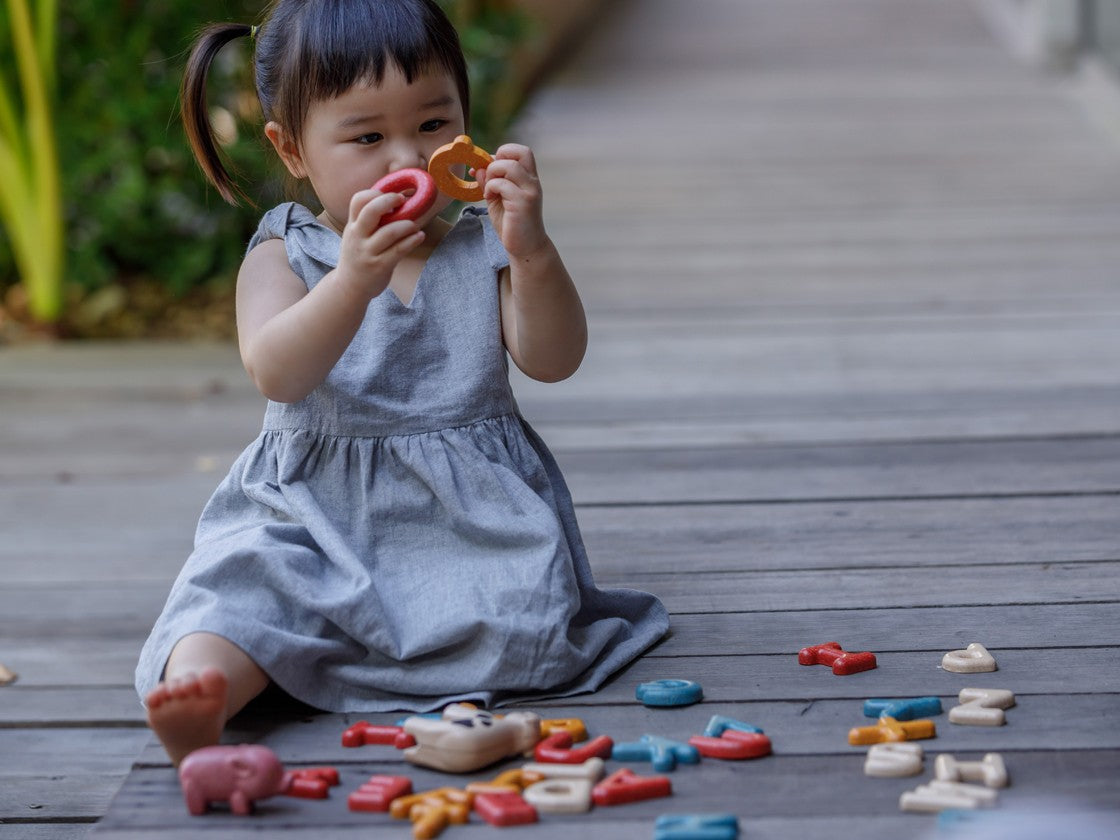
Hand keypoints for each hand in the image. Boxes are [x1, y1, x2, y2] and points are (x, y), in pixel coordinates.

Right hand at [335, 188, 425, 299]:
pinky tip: (420, 236)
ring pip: (389, 232)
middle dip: (389, 201)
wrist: (349, 287)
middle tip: (403, 200)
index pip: (358, 200)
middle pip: (371, 211)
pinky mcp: (379, 266)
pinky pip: (399, 250)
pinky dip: (412, 241)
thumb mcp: (356, 236)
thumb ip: (368, 221)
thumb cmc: (358, 257)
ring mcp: (368, 252)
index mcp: (352, 226)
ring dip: (407, 224)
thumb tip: (396, 201)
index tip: (390, 196)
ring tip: (415, 225)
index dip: (375, 193)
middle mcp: (357, 236)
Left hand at [475, 144, 548, 258]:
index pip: (521, 151)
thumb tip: (477, 167)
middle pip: (519, 152)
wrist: (526, 248)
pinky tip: (488, 199)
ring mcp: (529, 191)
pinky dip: (490, 188)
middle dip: (498, 159)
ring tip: (489, 190)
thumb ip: (489, 182)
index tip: (489, 170)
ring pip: (509, 166)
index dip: (502, 154)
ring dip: (492, 174)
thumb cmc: (512, 224)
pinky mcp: (523, 203)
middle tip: (490, 177)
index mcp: (528, 178)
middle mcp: (532, 182)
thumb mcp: (497, 199)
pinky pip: (502, 184)